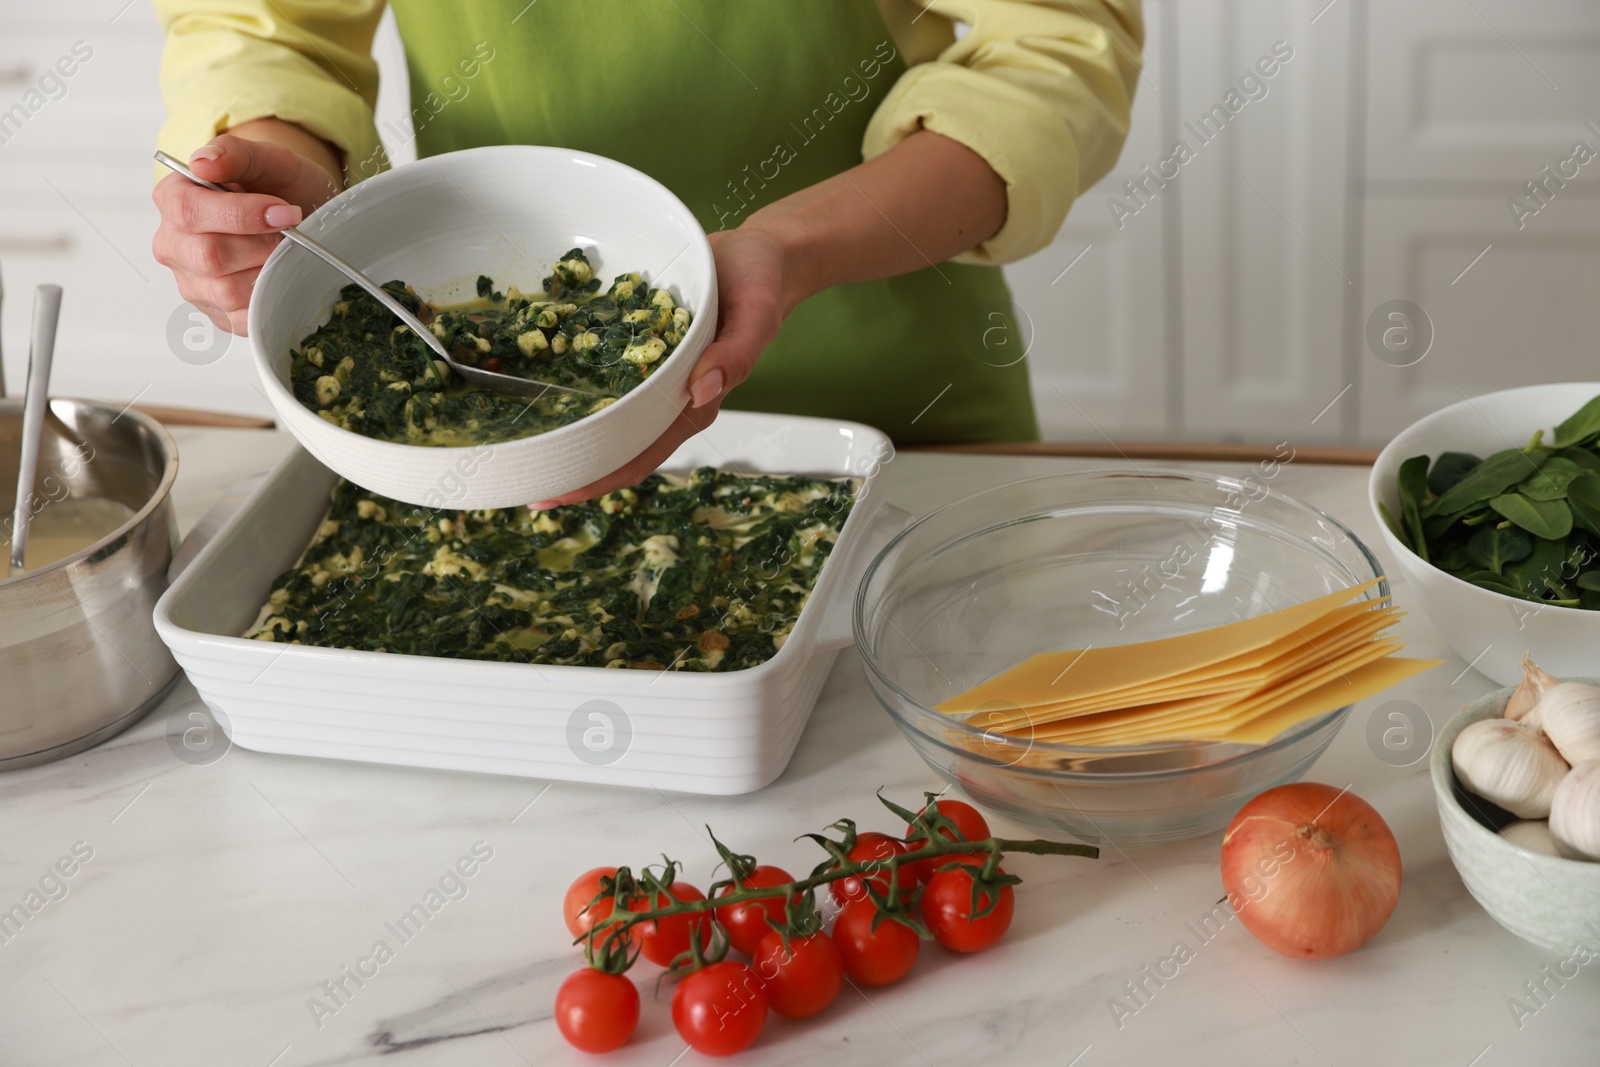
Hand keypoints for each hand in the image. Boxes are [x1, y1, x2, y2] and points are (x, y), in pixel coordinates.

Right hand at [152, 128, 341, 334]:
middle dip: (261, 245)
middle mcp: (174, 244)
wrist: (297, 216)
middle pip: (208, 255)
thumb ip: (236, 153)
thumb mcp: (268, 159)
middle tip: (288, 233)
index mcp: (173, 199)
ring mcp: (192, 283)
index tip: (285, 211)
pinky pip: (242, 318)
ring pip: (226, 291)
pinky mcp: (216, 314)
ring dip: (267, 271)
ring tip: (281, 251)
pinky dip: (269, 297)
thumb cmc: (278, 186)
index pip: (189, 212)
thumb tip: (204, 162)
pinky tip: (278, 274)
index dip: (241, 215)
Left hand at [527, 224, 790, 507]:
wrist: (755, 250)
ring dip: (564, 423)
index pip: (641, 455)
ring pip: (601, 408)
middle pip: (612, 441)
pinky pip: (600, 366)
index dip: (599, 478)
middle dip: (569, 461)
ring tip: (516, 436)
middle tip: (518, 472)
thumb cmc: (761, 282)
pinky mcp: (636, 342)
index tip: (556, 492)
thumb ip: (737, 354)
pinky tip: (535, 375)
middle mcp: (666, 394)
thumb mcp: (758, 314)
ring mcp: (649, 369)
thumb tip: (701, 390)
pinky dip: (571, 375)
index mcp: (694, 402)